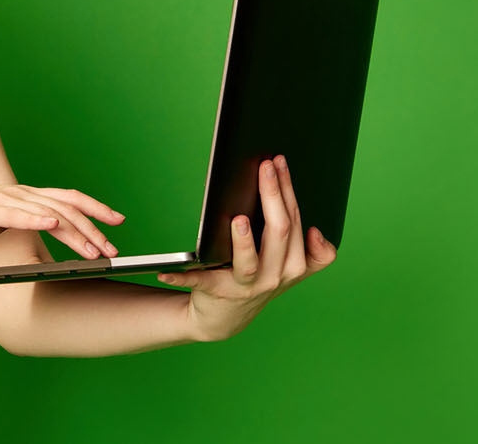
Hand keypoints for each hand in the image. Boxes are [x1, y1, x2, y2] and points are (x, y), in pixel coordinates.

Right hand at [0, 184, 125, 260]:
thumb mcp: (0, 221)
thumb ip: (24, 221)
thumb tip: (48, 230)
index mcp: (24, 196)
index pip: (68, 198)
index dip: (95, 207)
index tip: (118, 221)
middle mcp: (18, 193)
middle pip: (66, 207)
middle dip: (94, 228)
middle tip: (113, 250)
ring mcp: (3, 200)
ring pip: (48, 213)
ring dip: (74, 233)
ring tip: (93, 251)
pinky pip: (16, 214)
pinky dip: (36, 219)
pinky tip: (52, 225)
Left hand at [158, 154, 338, 341]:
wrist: (225, 318)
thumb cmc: (257, 279)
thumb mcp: (287, 267)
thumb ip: (310, 252)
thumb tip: (315, 229)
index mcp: (295, 265)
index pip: (296, 221)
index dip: (289, 191)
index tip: (278, 162)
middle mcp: (276, 276)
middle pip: (279, 233)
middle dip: (273, 195)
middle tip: (264, 167)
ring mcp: (247, 287)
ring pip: (250, 263)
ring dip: (244, 242)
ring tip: (238, 220)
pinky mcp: (216, 293)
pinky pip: (199, 283)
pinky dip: (182, 277)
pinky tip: (165, 271)